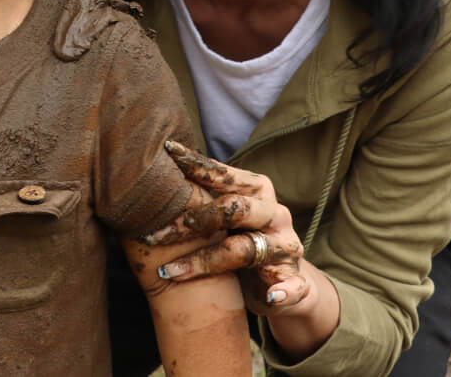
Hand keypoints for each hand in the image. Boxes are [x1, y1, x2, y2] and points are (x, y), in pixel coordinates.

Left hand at [143, 140, 308, 310]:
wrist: (282, 284)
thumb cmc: (242, 240)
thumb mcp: (225, 218)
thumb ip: (202, 198)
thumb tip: (155, 176)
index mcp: (258, 191)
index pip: (225, 175)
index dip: (196, 165)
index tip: (167, 153)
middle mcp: (275, 214)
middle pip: (236, 208)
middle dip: (195, 218)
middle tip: (157, 233)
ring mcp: (286, 248)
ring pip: (247, 250)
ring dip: (205, 262)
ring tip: (170, 272)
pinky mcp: (296, 282)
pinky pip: (293, 286)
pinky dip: (284, 292)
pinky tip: (271, 297)